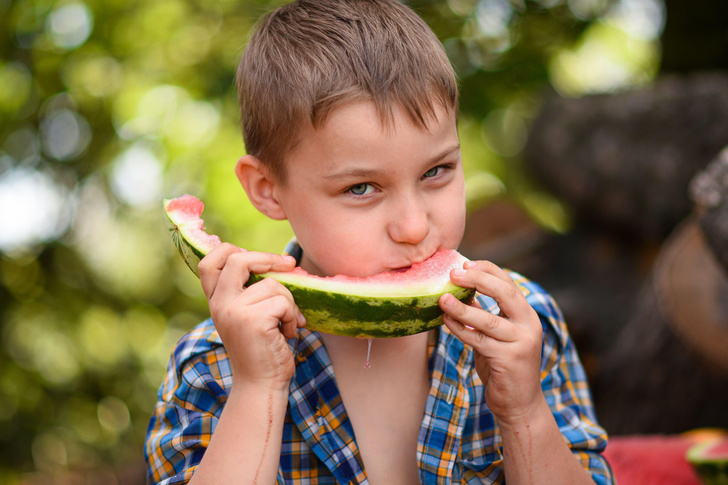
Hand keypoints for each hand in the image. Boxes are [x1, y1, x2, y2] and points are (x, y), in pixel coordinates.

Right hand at [198, 243, 305, 391]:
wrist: (262, 384)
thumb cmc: (263, 348)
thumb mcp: (249, 315)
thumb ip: (251, 290)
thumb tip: (282, 261)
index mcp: (216, 301)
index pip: (209, 262)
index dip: (231, 249)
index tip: (257, 256)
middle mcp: (220, 304)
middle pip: (238, 259)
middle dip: (268, 258)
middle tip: (289, 264)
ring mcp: (234, 312)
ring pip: (272, 284)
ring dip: (289, 303)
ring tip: (287, 324)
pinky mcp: (253, 321)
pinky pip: (283, 302)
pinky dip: (292, 316)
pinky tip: (288, 333)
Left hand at [439, 260, 543, 423]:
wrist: (519, 405)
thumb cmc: (503, 367)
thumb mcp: (496, 336)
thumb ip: (485, 315)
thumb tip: (462, 292)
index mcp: (527, 316)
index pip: (509, 284)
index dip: (488, 271)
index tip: (465, 264)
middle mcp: (529, 326)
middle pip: (505, 294)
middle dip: (479, 280)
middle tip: (454, 273)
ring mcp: (521, 343)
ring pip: (488, 319)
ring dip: (462, 307)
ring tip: (442, 298)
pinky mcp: (508, 360)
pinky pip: (478, 340)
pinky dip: (459, 329)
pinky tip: (445, 321)